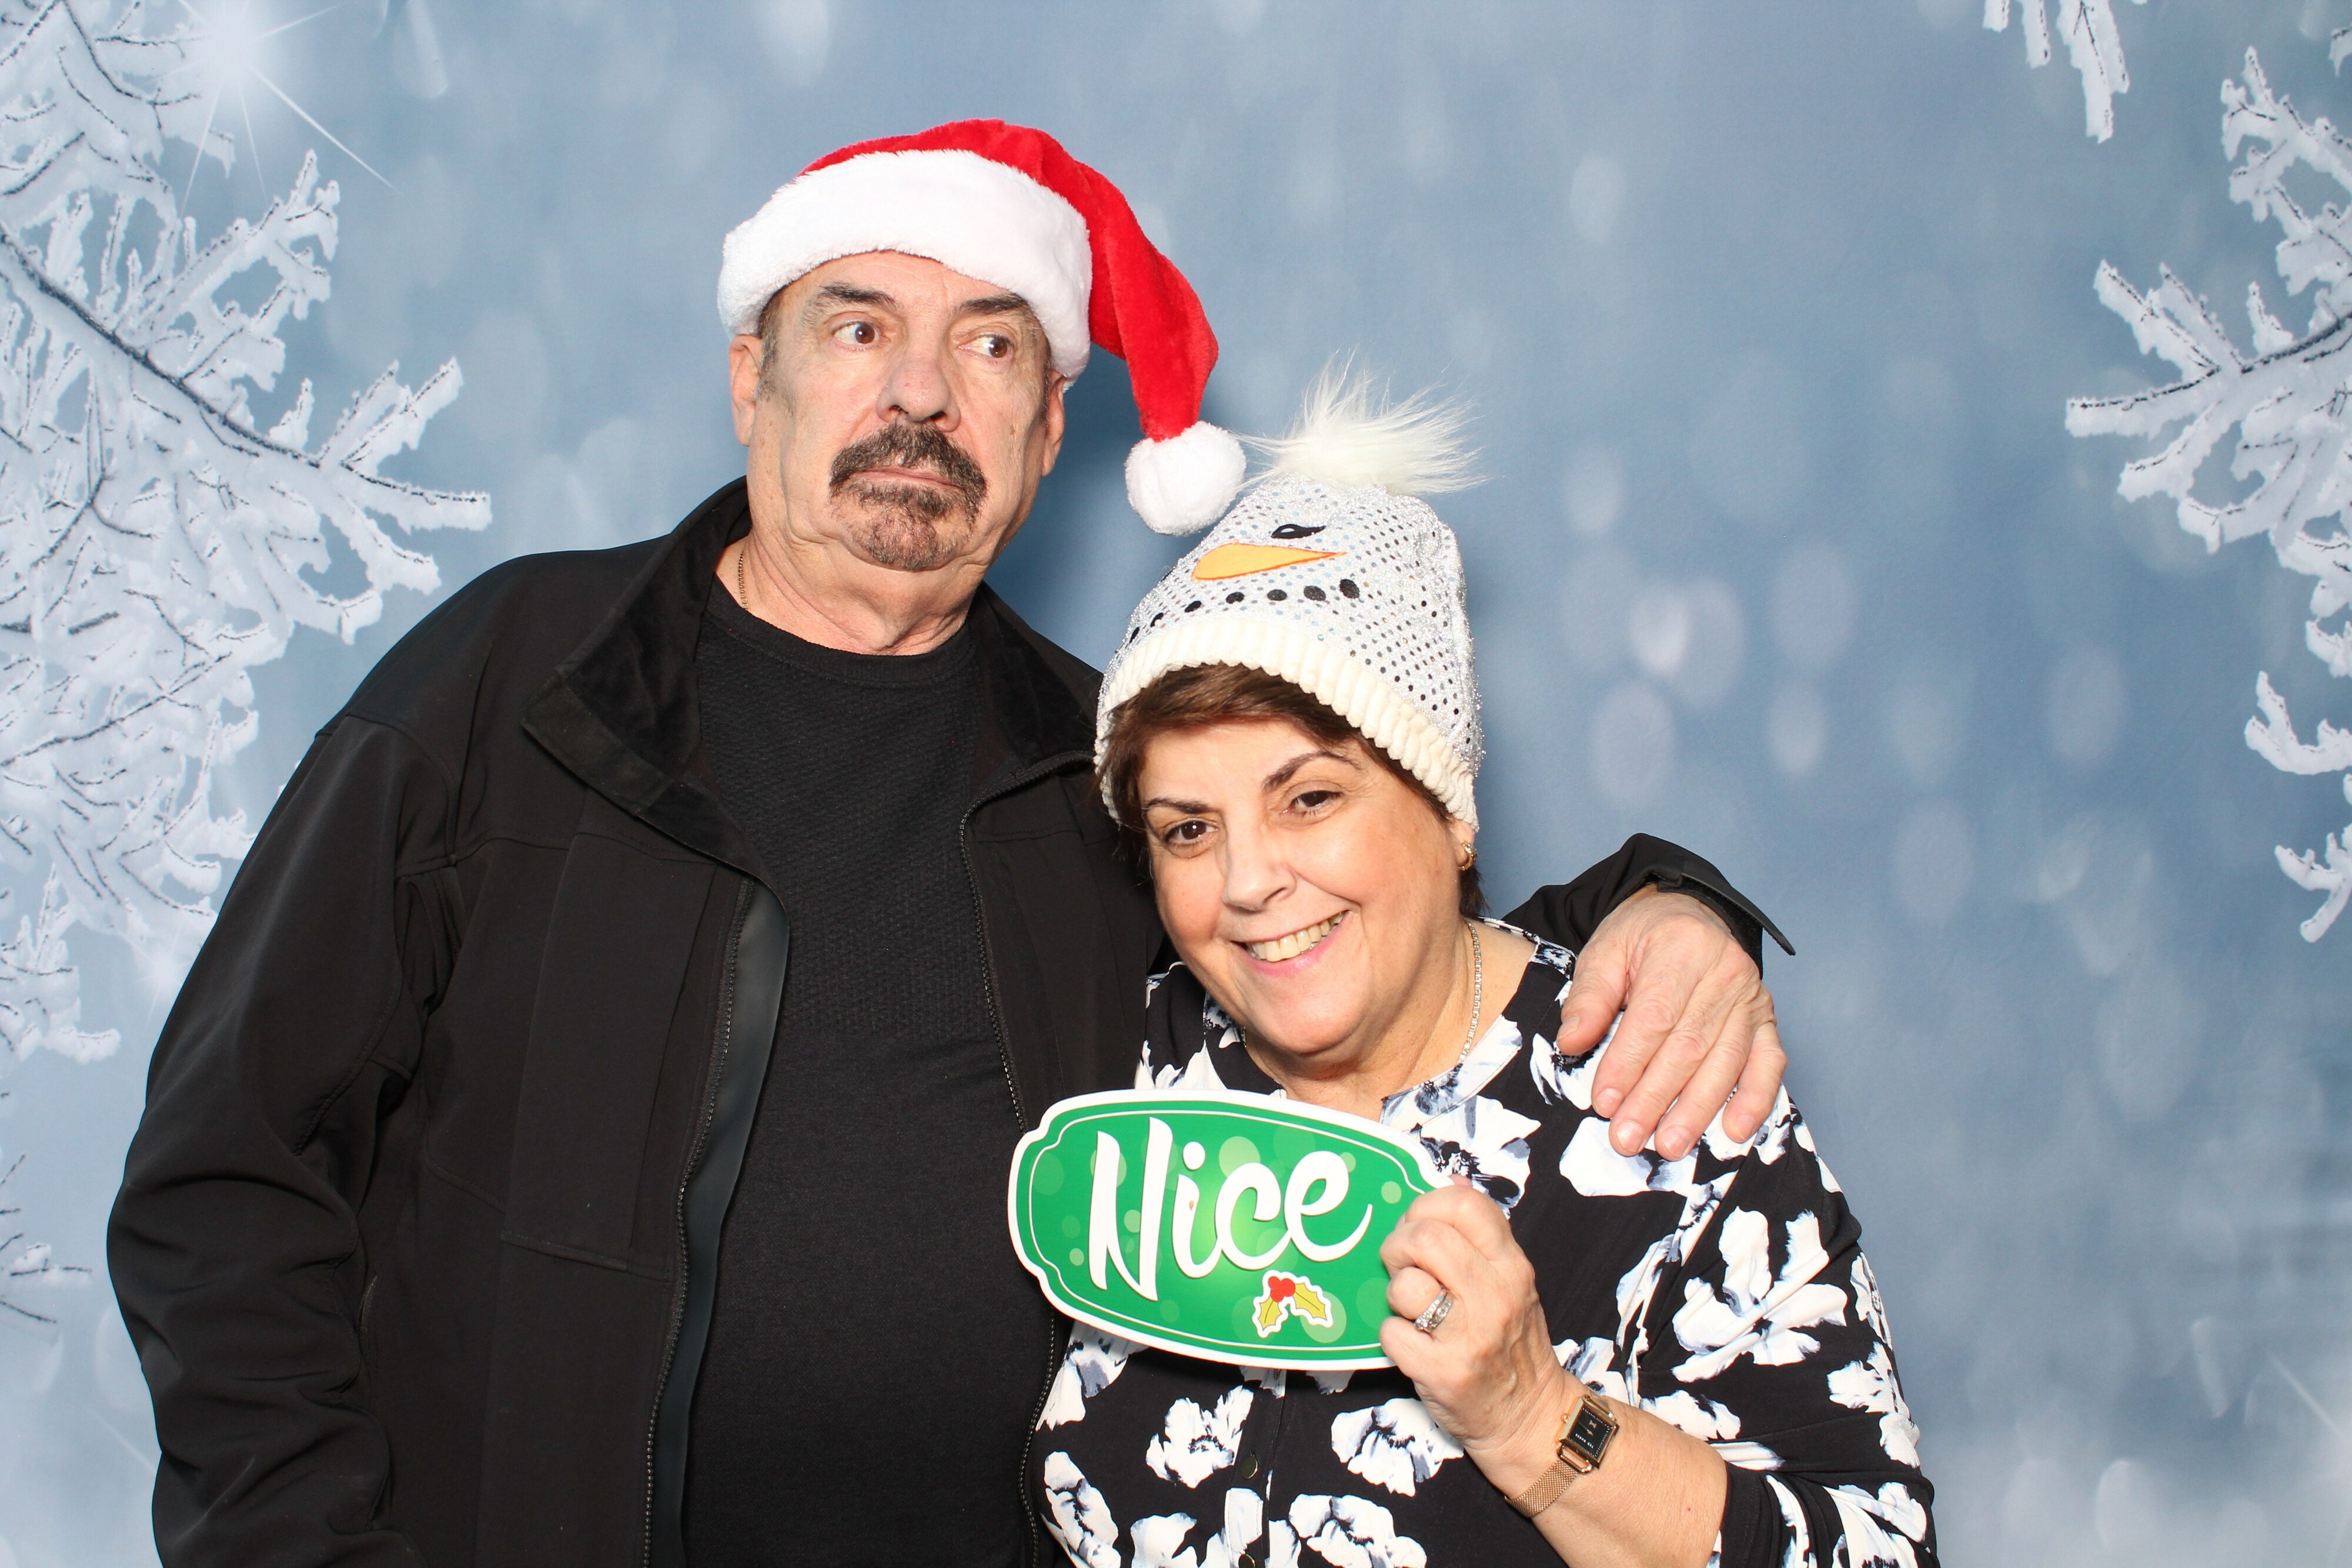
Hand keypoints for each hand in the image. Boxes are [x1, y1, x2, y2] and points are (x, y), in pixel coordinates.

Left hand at [1377, 1180, 1574, 1496]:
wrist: (1529, 1419)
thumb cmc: (1511, 1344)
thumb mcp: (1511, 1281)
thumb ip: (1481, 1234)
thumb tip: (1451, 1179)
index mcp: (1512, 1264)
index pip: (1463, 1203)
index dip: (1426, 1207)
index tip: (1419, 1227)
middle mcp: (1496, 1295)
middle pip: (1424, 1238)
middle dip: (1398, 1247)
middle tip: (1402, 1267)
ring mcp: (1471, 1336)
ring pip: (1405, 1286)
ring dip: (1395, 1296)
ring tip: (1413, 1310)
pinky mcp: (1445, 1373)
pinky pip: (1391, 1333)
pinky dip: (1392, 1337)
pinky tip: (1413, 1344)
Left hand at [1556, 887, 1783, 1159]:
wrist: (1689, 914)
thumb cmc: (1644, 938)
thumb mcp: (1606, 951)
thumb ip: (1589, 997)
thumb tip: (1571, 1042)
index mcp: (1680, 948)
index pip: (1654, 1016)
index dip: (1629, 1063)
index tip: (1604, 1101)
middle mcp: (1724, 972)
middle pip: (1689, 1046)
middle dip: (1656, 1098)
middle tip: (1628, 1137)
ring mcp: (1751, 998)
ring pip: (1726, 1061)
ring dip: (1697, 1109)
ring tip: (1669, 1145)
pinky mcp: (1767, 1019)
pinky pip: (1769, 1062)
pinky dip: (1755, 1099)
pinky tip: (1735, 1130)